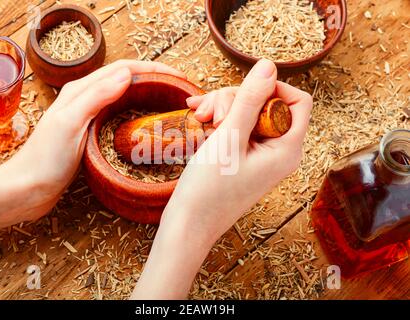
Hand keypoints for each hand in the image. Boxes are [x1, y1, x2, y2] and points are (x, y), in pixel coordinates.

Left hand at [0, 60, 184, 241]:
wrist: (28, 188)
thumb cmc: (46, 159)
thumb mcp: (71, 123)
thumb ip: (96, 96)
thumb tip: (127, 74)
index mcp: (80, 90)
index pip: (123, 68)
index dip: (152, 68)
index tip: (177, 76)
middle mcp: (85, 98)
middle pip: (125, 78)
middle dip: (153, 77)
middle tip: (177, 89)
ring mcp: (87, 115)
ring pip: (123, 95)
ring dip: (146, 92)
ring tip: (168, 101)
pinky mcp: (89, 132)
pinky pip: (118, 114)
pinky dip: (136, 111)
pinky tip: (146, 122)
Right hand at [132, 59, 312, 298]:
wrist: (188, 225)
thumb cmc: (208, 190)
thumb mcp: (228, 138)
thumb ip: (250, 100)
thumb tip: (268, 66)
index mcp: (287, 150)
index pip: (297, 101)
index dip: (271, 88)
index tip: (241, 92)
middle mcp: (279, 152)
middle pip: (268, 104)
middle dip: (236, 99)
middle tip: (208, 111)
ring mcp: (261, 155)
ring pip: (249, 112)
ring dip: (222, 107)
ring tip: (198, 116)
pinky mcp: (244, 157)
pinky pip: (238, 126)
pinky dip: (219, 119)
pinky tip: (199, 119)